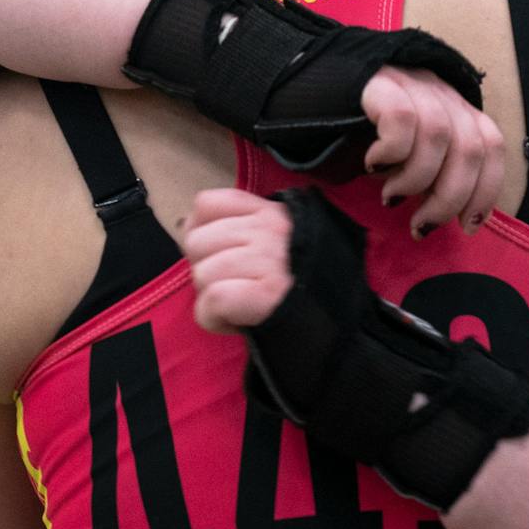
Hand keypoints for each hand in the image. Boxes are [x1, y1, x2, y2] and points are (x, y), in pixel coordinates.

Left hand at [184, 188, 297, 332]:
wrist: (339, 324)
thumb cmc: (299, 288)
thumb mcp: (277, 242)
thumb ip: (240, 228)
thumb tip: (189, 228)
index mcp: (269, 213)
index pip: (206, 204)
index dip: (202, 233)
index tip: (219, 255)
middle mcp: (269, 229)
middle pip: (195, 242)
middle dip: (206, 270)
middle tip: (236, 286)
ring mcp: (268, 259)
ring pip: (201, 274)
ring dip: (212, 299)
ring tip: (241, 305)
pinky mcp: (266, 293)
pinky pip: (213, 300)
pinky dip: (216, 318)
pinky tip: (237, 320)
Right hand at [359, 65, 503, 234]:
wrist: (307, 88)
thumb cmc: (356, 132)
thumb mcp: (405, 154)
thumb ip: (430, 172)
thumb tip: (443, 213)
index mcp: (454, 108)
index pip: (491, 146)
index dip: (486, 190)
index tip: (467, 226)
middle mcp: (440, 91)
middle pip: (470, 146)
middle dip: (449, 197)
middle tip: (421, 224)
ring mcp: (411, 82)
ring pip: (438, 135)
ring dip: (416, 180)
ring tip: (391, 198)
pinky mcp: (380, 82)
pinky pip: (401, 120)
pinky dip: (392, 152)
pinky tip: (373, 164)